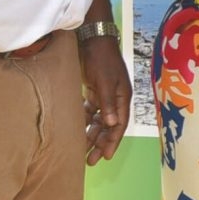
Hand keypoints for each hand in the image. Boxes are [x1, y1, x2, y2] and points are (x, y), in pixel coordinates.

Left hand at [79, 35, 132, 164]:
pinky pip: (90, 111)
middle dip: (100, 143)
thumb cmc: (102, 58)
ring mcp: (104, 95)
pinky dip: (84, 121)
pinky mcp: (93, 91)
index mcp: (122, 97)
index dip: (112, 142)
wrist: (93, 38)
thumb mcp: (105, 81)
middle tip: (90, 161)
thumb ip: (107, 103)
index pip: (119, 125)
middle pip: (109, 126)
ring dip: (92, 134)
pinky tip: (76, 130)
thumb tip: (111, 124)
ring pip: (98, 121)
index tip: (104, 157)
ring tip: (82, 150)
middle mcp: (115, 99)